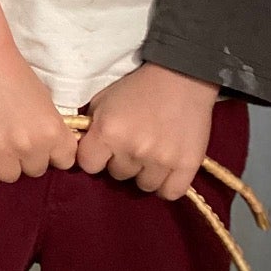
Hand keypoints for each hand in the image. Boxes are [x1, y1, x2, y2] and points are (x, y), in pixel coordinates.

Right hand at [0, 52, 78, 190]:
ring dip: (4, 164)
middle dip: (26, 157)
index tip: (40, 142)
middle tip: (12, 135)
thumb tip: (52, 150)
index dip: (52, 153)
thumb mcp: (47, 103)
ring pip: (10, 177)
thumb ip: (51, 130)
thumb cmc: (16, 75)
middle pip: (35, 171)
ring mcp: (3, 150)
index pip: (64, 163)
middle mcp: (32, 146)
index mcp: (54, 132)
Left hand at [76, 62, 219, 199]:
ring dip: (144, 173)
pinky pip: (170, 192)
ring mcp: (161, 160)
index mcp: (108, 132)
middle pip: (117, 175)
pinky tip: (166, 169)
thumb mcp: (103, 101)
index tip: (103, 149)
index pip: (89, 165)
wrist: (182, 77)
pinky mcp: (187, 166)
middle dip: (122, 161)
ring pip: (143, 186)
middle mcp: (133, 149)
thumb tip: (84, 151)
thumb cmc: (138, 88)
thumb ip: (92, 127)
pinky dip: (166, 184)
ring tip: (151, 153)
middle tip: (134, 144)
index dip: (95, 157)